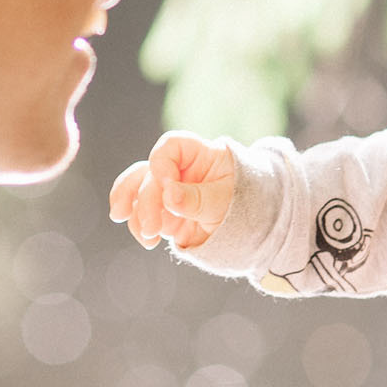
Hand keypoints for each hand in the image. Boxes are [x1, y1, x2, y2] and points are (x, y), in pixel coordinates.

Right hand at [108, 130, 235, 250]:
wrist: (251, 230)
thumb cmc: (245, 204)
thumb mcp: (226, 201)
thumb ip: (198, 198)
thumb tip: (168, 196)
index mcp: (201, 155)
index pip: (172, 145)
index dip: (161, 161)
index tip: (166, 183)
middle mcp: (180, 170)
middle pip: (150, 174)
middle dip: (146, 200)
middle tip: (152, 227)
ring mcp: (168, 191)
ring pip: (136, 191)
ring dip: (135, 212)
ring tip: (147, 234)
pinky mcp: (163, 213)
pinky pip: (141, 215)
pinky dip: (139, 226)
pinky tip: (149, 241)